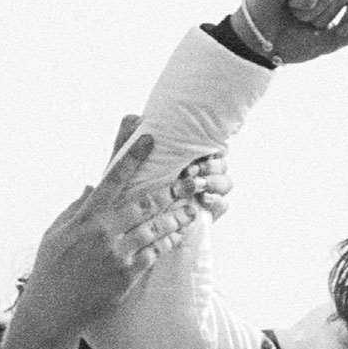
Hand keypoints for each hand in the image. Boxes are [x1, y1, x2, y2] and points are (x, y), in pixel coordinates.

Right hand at [13, 134, 226, 340]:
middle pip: (145, 203)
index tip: (148, 138)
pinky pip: (153, 253)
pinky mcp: (126, 276)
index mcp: (85, 217)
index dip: (132, 156)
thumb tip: (92, 185)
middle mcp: (103, 233)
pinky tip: (178, 235)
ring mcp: (117, 255)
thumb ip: (76, 207)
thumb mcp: (55, 232)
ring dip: (176, 217)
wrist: (52, 310)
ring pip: (155, 229)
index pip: (112, 179)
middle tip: (192, 179)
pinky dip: (167, 242)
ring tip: (191, 209)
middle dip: (172, 190)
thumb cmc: (51, 268)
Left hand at [109, 115, 230, 218]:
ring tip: (197, 184)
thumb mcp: (121, 167)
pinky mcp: (206, 213)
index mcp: (184, 156)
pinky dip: (216, 201)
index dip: (209, 143)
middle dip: (211, 163)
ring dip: (215, 180)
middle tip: (191, 169)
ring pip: (226, 181)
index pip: (208, 142)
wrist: (126, 231)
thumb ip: (127, 142)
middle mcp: (198, 172)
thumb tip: (134, 117)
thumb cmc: (125, 193)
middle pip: (222, 161)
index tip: (196, 149)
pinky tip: (203, 200)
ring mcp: (205, 193)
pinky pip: (223, 205)